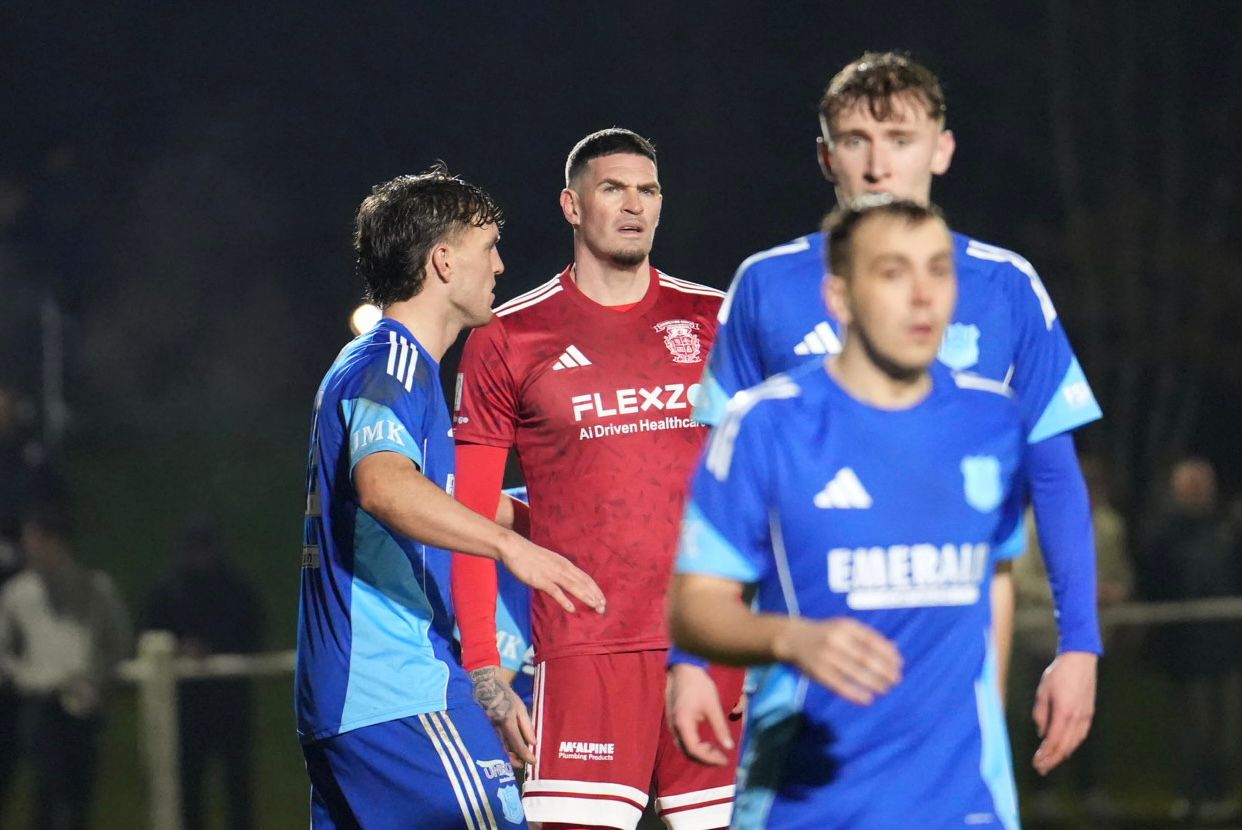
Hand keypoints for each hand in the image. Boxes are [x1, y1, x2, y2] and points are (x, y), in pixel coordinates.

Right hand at [470, 666, 534, 767]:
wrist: (485, 683)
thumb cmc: (505, 695)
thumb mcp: (520, 706)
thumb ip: (527, 725)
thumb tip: (534, 743)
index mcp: (506, 719)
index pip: (517, 742)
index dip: (525, 754)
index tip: (533, 762)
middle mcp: (494, 725)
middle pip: (504, 749)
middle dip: (514, 759)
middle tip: (523, 764)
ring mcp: (485, 727)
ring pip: (496, 747)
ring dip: (505, 755)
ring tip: (515, 760)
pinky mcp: (480, 728)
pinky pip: (490, 742)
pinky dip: (497, 748)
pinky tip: (504, 751)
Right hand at [499, 537, 605, 614]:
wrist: (514, 547)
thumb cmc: (531, 556)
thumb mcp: (551, 562)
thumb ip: (560, 571)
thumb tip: (568, 580)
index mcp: (566, 564)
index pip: (586, 578)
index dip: (596, 589)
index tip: (603, 600)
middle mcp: (563, 568)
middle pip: (583, 583)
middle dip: (595, 596)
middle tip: (603, 608)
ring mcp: (552, 573)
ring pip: (573, 586)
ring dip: (585, 597)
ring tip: (595, 607)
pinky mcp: (541, 579)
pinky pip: (555, 591)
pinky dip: (564, 600)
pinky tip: (571, 609)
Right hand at [666, 663, 734, 765]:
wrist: (683, 669)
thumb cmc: (699, 685)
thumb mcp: (713, 706)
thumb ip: (720, 727)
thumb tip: (730, 747)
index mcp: (683, 724)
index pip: (695, 750)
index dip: (710, 759)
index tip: (725, 760)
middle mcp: (675, 728)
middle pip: (688, 753)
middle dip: (706, 759)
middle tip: (723, 759)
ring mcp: (673, 725)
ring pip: (685, 748)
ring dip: (700, 754)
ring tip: (717, 752)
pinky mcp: (675, 722)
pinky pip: (684, 741)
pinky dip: (695, 747)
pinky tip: (707, 743)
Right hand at [773, 617, 901, 704]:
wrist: (794, 639)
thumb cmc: (826, 633)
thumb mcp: (845, 628)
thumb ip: (868, 637)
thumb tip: (895, 648)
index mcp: (846, 626)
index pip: (873, 640)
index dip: (888, 653)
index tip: (900, 664)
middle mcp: (836, 639)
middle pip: (866, 657)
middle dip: (885, 670)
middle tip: (896, 680)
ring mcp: (826, 656)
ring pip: (855, 672)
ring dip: (874, 682)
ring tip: (886, 689)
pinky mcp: (818, 672)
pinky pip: (840, 685)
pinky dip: (855, 694)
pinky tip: (868, 699)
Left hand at [1031, 651, 1096, 774]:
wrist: (1080, 660)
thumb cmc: (1058, 674)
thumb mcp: (1042, 691)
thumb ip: (1041, 714)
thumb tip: (1042, 734)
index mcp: (1064, 712)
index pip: (1054, 742)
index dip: (1045, 755)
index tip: (1036, 763)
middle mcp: (1077, 718)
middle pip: (1064, 747)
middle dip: (1052, 760)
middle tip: (1041, 768)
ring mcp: (1085, 716)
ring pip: (1074, 743)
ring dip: (1062, 755)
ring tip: (1051, 762)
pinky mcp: (1089, 713)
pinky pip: (1081, 735)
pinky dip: (1072, 745)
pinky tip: (1065, 749)